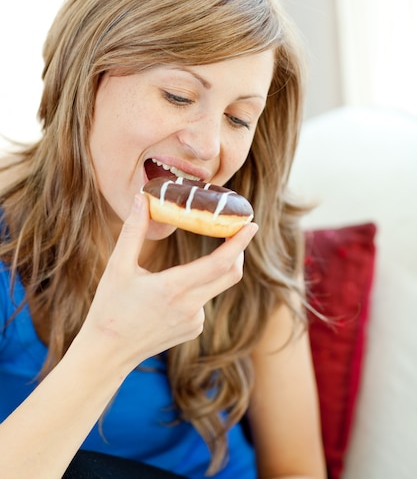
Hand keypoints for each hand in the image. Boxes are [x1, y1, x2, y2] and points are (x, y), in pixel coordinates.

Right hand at [80, 193, 257, 374]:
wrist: (107, 353)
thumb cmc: (110, 308)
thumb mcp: (117, 266)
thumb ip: (133, 230)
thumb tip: (142, 198)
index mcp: (173, 288)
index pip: (219, 263)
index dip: (239, 243)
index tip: (252, 225)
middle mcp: (190, 307)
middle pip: (230, 275)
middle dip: (237, 251)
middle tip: (236, 231)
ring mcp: (194, 322)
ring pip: (215, 287)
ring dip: (209, 270)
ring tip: (176, 268)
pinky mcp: (193, 330)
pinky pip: (203, 302)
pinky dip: (195, 290)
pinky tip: (167, 296)